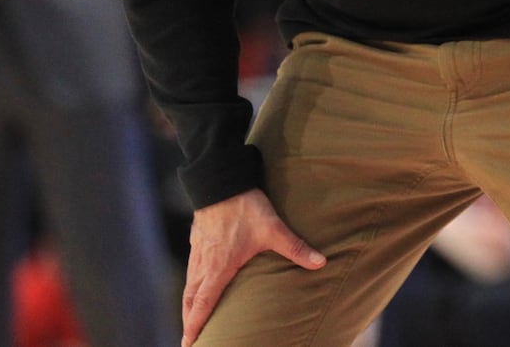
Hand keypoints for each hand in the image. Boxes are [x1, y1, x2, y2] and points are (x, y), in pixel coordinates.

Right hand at [181, 188, 324, 346]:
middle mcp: (204, 263)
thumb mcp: (272, 228)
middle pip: (190, 300)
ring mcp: (198, 251)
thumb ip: (295, 248)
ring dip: (188, 305)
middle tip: (189, 340)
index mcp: (218, 268)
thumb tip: (321, 262)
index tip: (189, 344)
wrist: (222, 178)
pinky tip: (196, 284)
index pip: (203, 305)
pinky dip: (191, 285)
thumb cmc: (244, 206)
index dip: (195, 326)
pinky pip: (191, 270)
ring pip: (189, 285)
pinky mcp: (197, 239)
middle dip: (189, 322)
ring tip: (190, 319)